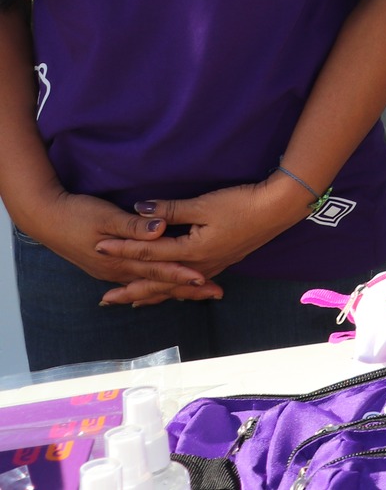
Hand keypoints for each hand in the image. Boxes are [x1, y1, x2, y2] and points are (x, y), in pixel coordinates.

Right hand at [14, 189, 219, 302]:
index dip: (184, 274)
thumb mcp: (107, 216)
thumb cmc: (77, 213)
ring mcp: (112, 271)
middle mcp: (119, 271)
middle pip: (159, 283)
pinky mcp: (108, 266)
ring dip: (173, 289)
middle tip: (216, 293)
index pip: (159, 270)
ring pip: (149, 284)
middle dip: (188, 288)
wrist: (46, 217)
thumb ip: (134, 226)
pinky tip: (159, 290)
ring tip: (197, 294)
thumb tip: (160, 229)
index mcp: (121, 261)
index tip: (207, 279)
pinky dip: (153, 286)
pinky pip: (138, 280)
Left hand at [94, 178, 308, 283]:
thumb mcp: (204, 204)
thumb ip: (170, 211)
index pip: (149, 252)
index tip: (98, 248)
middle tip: (105, 300)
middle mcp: (199, 265)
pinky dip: (176, 290)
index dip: (122, 249)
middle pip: (159, 281)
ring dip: (152, 294)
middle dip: (131, 289)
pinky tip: (174, 292)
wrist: (278, 209)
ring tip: (133, 302)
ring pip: (175, 287)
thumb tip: (138, 210)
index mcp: (191, 251)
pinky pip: (190, 283)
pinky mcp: (221, 261)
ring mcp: (212, 265)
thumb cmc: (241, 204)